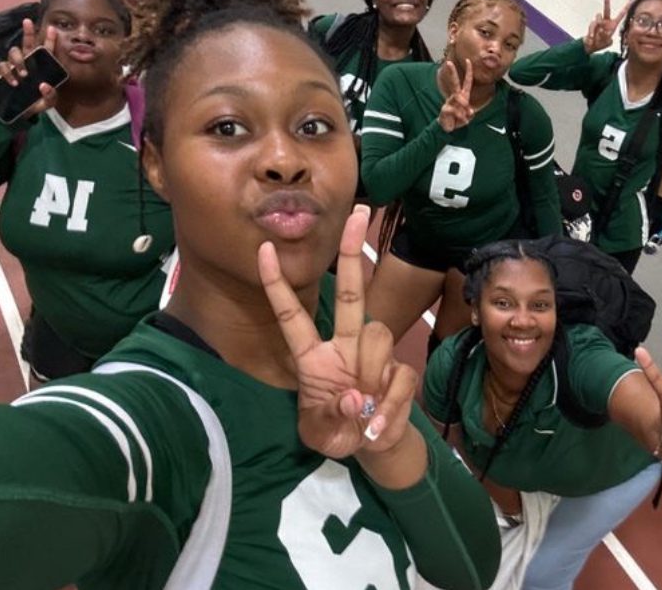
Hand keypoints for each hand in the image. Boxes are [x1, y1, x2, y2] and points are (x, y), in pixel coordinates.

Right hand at [0, 18, 58, 118]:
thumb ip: (50, 95)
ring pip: (14, 52)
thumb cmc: (37, 103)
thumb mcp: (48, 102)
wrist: (20, 113)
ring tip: (24, 74)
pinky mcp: (5, 73)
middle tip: (28, 22)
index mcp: (43, 66)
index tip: (52, 28)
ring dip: (19, 60)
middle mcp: (29, 62)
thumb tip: (44, 85)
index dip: (50, 39)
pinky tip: (13, 82)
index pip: (47, 50)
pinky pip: (2, 67)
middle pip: (28, 43)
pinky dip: (7, 73)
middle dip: (28, 32)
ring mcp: (16, 67)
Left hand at [258, 205, 419, 458]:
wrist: (375, 448)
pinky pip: (397, 376)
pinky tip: (377, 426)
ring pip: (377, 334)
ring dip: (370, 371)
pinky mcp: (399, 372)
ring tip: (364, 412)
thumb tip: (353, 396)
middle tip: (359, 214)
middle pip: (348, 293)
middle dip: (352, 253)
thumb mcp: (319, 435)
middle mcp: (344, 346)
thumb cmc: (337, 434)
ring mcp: (374, 356)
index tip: (262, 249)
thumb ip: (329, 418)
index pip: (291, 315)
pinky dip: (388, 406)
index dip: (277, 285)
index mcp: (312, 358)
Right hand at [436, 59, 474, 131]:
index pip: (467, 81)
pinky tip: (459, 122)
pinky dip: (461, 118)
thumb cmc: (458, 119)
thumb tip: (468, 110)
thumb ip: (469, 112)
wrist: (449, 129)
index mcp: (463, 95)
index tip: (468, 60)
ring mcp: (449, 102)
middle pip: (454, 82)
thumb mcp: (468, 116)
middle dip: (452, 72)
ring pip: (459, 100)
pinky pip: (456, 111)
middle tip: (448, 62)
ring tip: (463, 118)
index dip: (468, 71)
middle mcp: (455, 96)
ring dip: (464, 111)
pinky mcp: (445, 109)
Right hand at [584, 0, 626, 53]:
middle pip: (606, 10)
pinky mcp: (592, 25)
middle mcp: (605, 21)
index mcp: (612, 25)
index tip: (630, 2)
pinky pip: (592, 25)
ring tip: (597, 35)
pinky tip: (592, 39)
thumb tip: (602, 31)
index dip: (625, 9)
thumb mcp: (607, 42)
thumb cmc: (601, 43)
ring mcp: (598, 22)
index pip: (620, 16)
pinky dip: (592, 33)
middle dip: (606, 2)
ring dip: (598, 25)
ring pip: (598, 17)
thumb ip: (606, 37)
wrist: (591, 46)